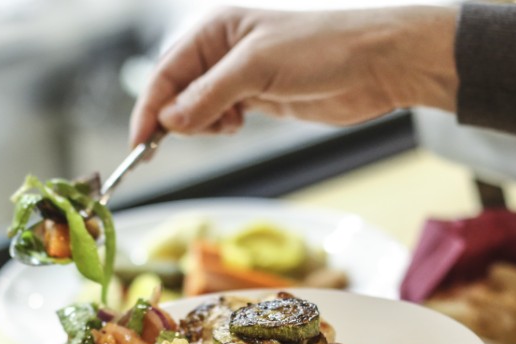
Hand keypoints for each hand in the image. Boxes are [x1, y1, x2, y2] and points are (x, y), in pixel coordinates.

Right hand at [130, 5, 459, 145]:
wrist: (377, 64)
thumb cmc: (323, 48)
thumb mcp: (257, 68)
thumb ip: (209, 95)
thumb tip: (169, 122)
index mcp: (216, 28)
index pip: (167, 71)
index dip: (150, 107)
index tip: (138, 142)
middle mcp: (223, 50)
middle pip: (177, 91)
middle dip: (175, 117)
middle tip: (182, 139)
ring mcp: (241, 75)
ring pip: (197, 108)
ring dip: (202, 124)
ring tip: (228, 123)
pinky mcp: (259, 97)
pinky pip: (220, 116)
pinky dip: (219, 127)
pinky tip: (236, 125)